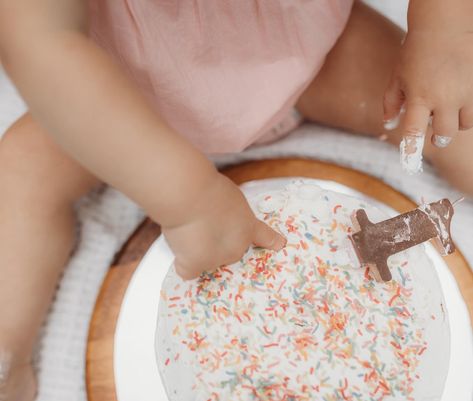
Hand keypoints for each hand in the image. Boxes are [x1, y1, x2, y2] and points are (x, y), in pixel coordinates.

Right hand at [162, 173, 285, 279]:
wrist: (190, 196)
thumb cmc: (208, 189)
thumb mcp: (230, 196)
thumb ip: (229, 211)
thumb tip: (215, 217)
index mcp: (248, 226)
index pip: (265, 237)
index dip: (272, 242)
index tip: (279, 244)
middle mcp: (237, 247)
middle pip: (228, 252)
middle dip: (216, 242)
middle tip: (201, 224)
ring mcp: (217, 259)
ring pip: (206, 261)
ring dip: (197, 251)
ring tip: (187, 229)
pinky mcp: (196, 265)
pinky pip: (188, 271)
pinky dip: (183, 263)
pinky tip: (180, 248)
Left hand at [383, 28, 472, 159]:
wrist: (443, 26)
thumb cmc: (414, 54)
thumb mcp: (396, 78)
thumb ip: (390, 104)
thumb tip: (389, 126)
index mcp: (419, 97)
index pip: (414, 132)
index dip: (411, 150)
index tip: (410, 163)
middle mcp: (445, 98)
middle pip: (445, 135)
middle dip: (439, 137)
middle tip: (435, 130)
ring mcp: (466, 92)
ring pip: (465, 125)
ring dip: (454, 123)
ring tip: (447, 108)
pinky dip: (467, 111)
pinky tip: (458, 98)